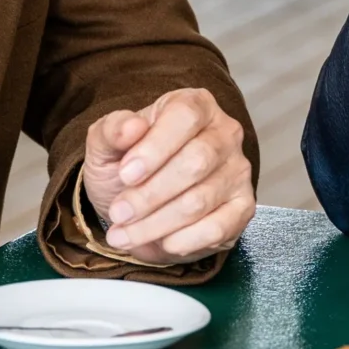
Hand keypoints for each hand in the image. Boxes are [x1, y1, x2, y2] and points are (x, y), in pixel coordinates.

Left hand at [80, 88, 256, 261]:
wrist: (140, 205)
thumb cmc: (127, 168)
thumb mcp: (106, 146)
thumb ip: (111, 131)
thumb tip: (130, 127)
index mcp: (195, 106)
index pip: (184, 118)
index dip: (155, 148)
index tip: (125, 175)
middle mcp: (225, 133)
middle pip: (196, 162)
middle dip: (150, 194)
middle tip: (118, 213)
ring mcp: (238, 171)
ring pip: (200, 200)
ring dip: (156, 224)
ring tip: (124, 234)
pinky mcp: (243, 207)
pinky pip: (218, 227)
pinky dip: (184, 241)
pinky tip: (162, 242)